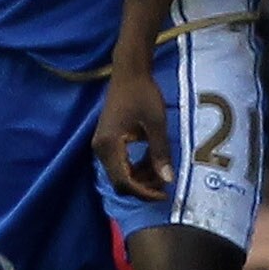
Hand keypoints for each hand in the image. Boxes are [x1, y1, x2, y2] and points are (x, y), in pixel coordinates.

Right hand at [93, 66, 174, 200]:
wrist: (129, 74)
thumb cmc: (143, 95)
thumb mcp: (156, 124)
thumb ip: (160, 152)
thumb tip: (167, 180)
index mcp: (110, 145)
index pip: (124, 181)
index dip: (144, 192)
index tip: (163, 195)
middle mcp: (100, 149)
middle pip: (120, 181)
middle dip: (143, 187)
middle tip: (165, 185)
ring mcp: (102, 146)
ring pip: (120, 174)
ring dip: (140, 178)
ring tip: (162, 173)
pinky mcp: (107, 143)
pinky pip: (120, 164)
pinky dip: (135, 168)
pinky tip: (152, 162)